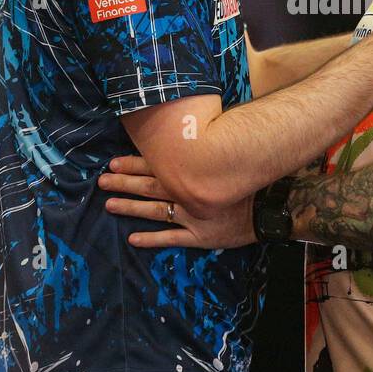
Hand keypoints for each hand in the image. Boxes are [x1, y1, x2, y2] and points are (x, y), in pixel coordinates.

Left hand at [99, 156, 255, 249]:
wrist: (269, 207)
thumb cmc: (249, 180)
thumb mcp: (228, 157)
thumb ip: (206, 149)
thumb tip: (187, 132)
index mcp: (193, 173)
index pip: (158, 166)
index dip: (134, 164)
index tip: (113, 161)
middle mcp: (187, 194)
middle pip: (150, 187)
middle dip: (125, 183)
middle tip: (102, 181)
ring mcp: (192, 216)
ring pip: (154, 211)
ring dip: (131, 208)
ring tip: (109, 205)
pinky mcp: (199, 236)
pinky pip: (171, 238)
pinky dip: (151, 239)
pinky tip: (133, 239)